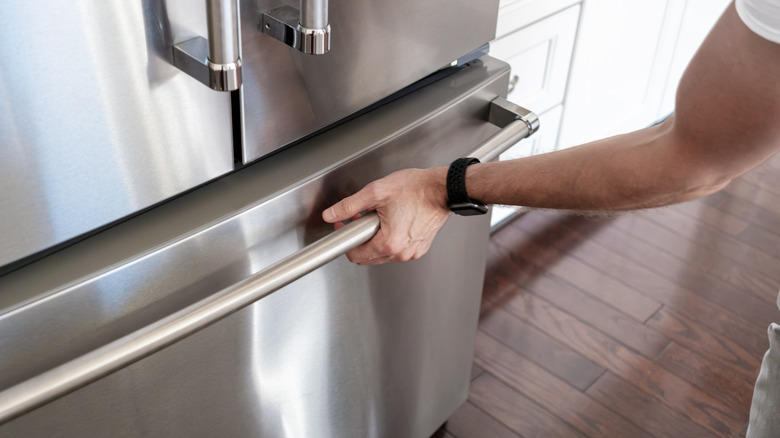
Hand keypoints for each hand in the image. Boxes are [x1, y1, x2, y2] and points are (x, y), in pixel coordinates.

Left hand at [322, 167, 449, 264]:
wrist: (442, 189)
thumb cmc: (416, 189)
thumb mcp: (376, 192)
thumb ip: (349, 205)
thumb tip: (331, 214)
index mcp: (389, 243)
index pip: (355, 255)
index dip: (346, 239)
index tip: (346, 225)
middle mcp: (401, 253)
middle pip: (368, 257)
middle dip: (361, 238)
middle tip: (362, 218)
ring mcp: (412, 252)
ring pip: (382, 254)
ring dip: (376, 239)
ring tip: (380, 217)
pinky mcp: (420, 248)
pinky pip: (398, 250)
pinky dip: (391, 239)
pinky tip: (394, 221)